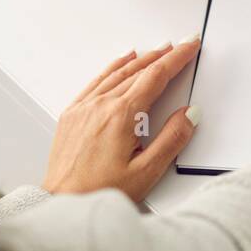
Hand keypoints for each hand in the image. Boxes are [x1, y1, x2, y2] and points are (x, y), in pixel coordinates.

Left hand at [43, 38, 201, 200]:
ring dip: (140, 59)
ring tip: (157, 50)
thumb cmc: (99, 192)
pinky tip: (121, 62)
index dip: (177, 58)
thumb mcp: (147, 172)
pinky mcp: (71, 115)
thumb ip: (172, 139)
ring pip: (117, 73)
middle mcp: (101, 106)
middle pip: (138, 70)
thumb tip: (189, 114)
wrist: (61, 205)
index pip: (156, 76)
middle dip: (162, 55)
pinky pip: (96, 81)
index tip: (189, 46)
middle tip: (179, 45)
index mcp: (121, 115)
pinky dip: (113, 67)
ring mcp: (83, 108)